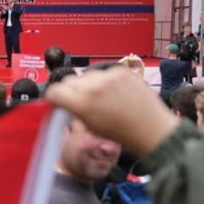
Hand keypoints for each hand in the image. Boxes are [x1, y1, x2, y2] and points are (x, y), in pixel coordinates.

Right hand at [45, 65, 178, 155]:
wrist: (149, 127)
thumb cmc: (120, 132)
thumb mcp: (89, 125)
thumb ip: (73, 109)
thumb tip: (63, 100)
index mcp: (82, 103)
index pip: (55, 91)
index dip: (53, 97)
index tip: (57, 101)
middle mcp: (93, 86)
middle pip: (69, 80)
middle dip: (70, 90)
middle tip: (79, 101)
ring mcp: (108, 76)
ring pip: (86, 75)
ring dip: (88, 84)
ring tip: (101, 98)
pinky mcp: (121, 70)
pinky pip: (103, 72)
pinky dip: (104, 81)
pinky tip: (113, 93)